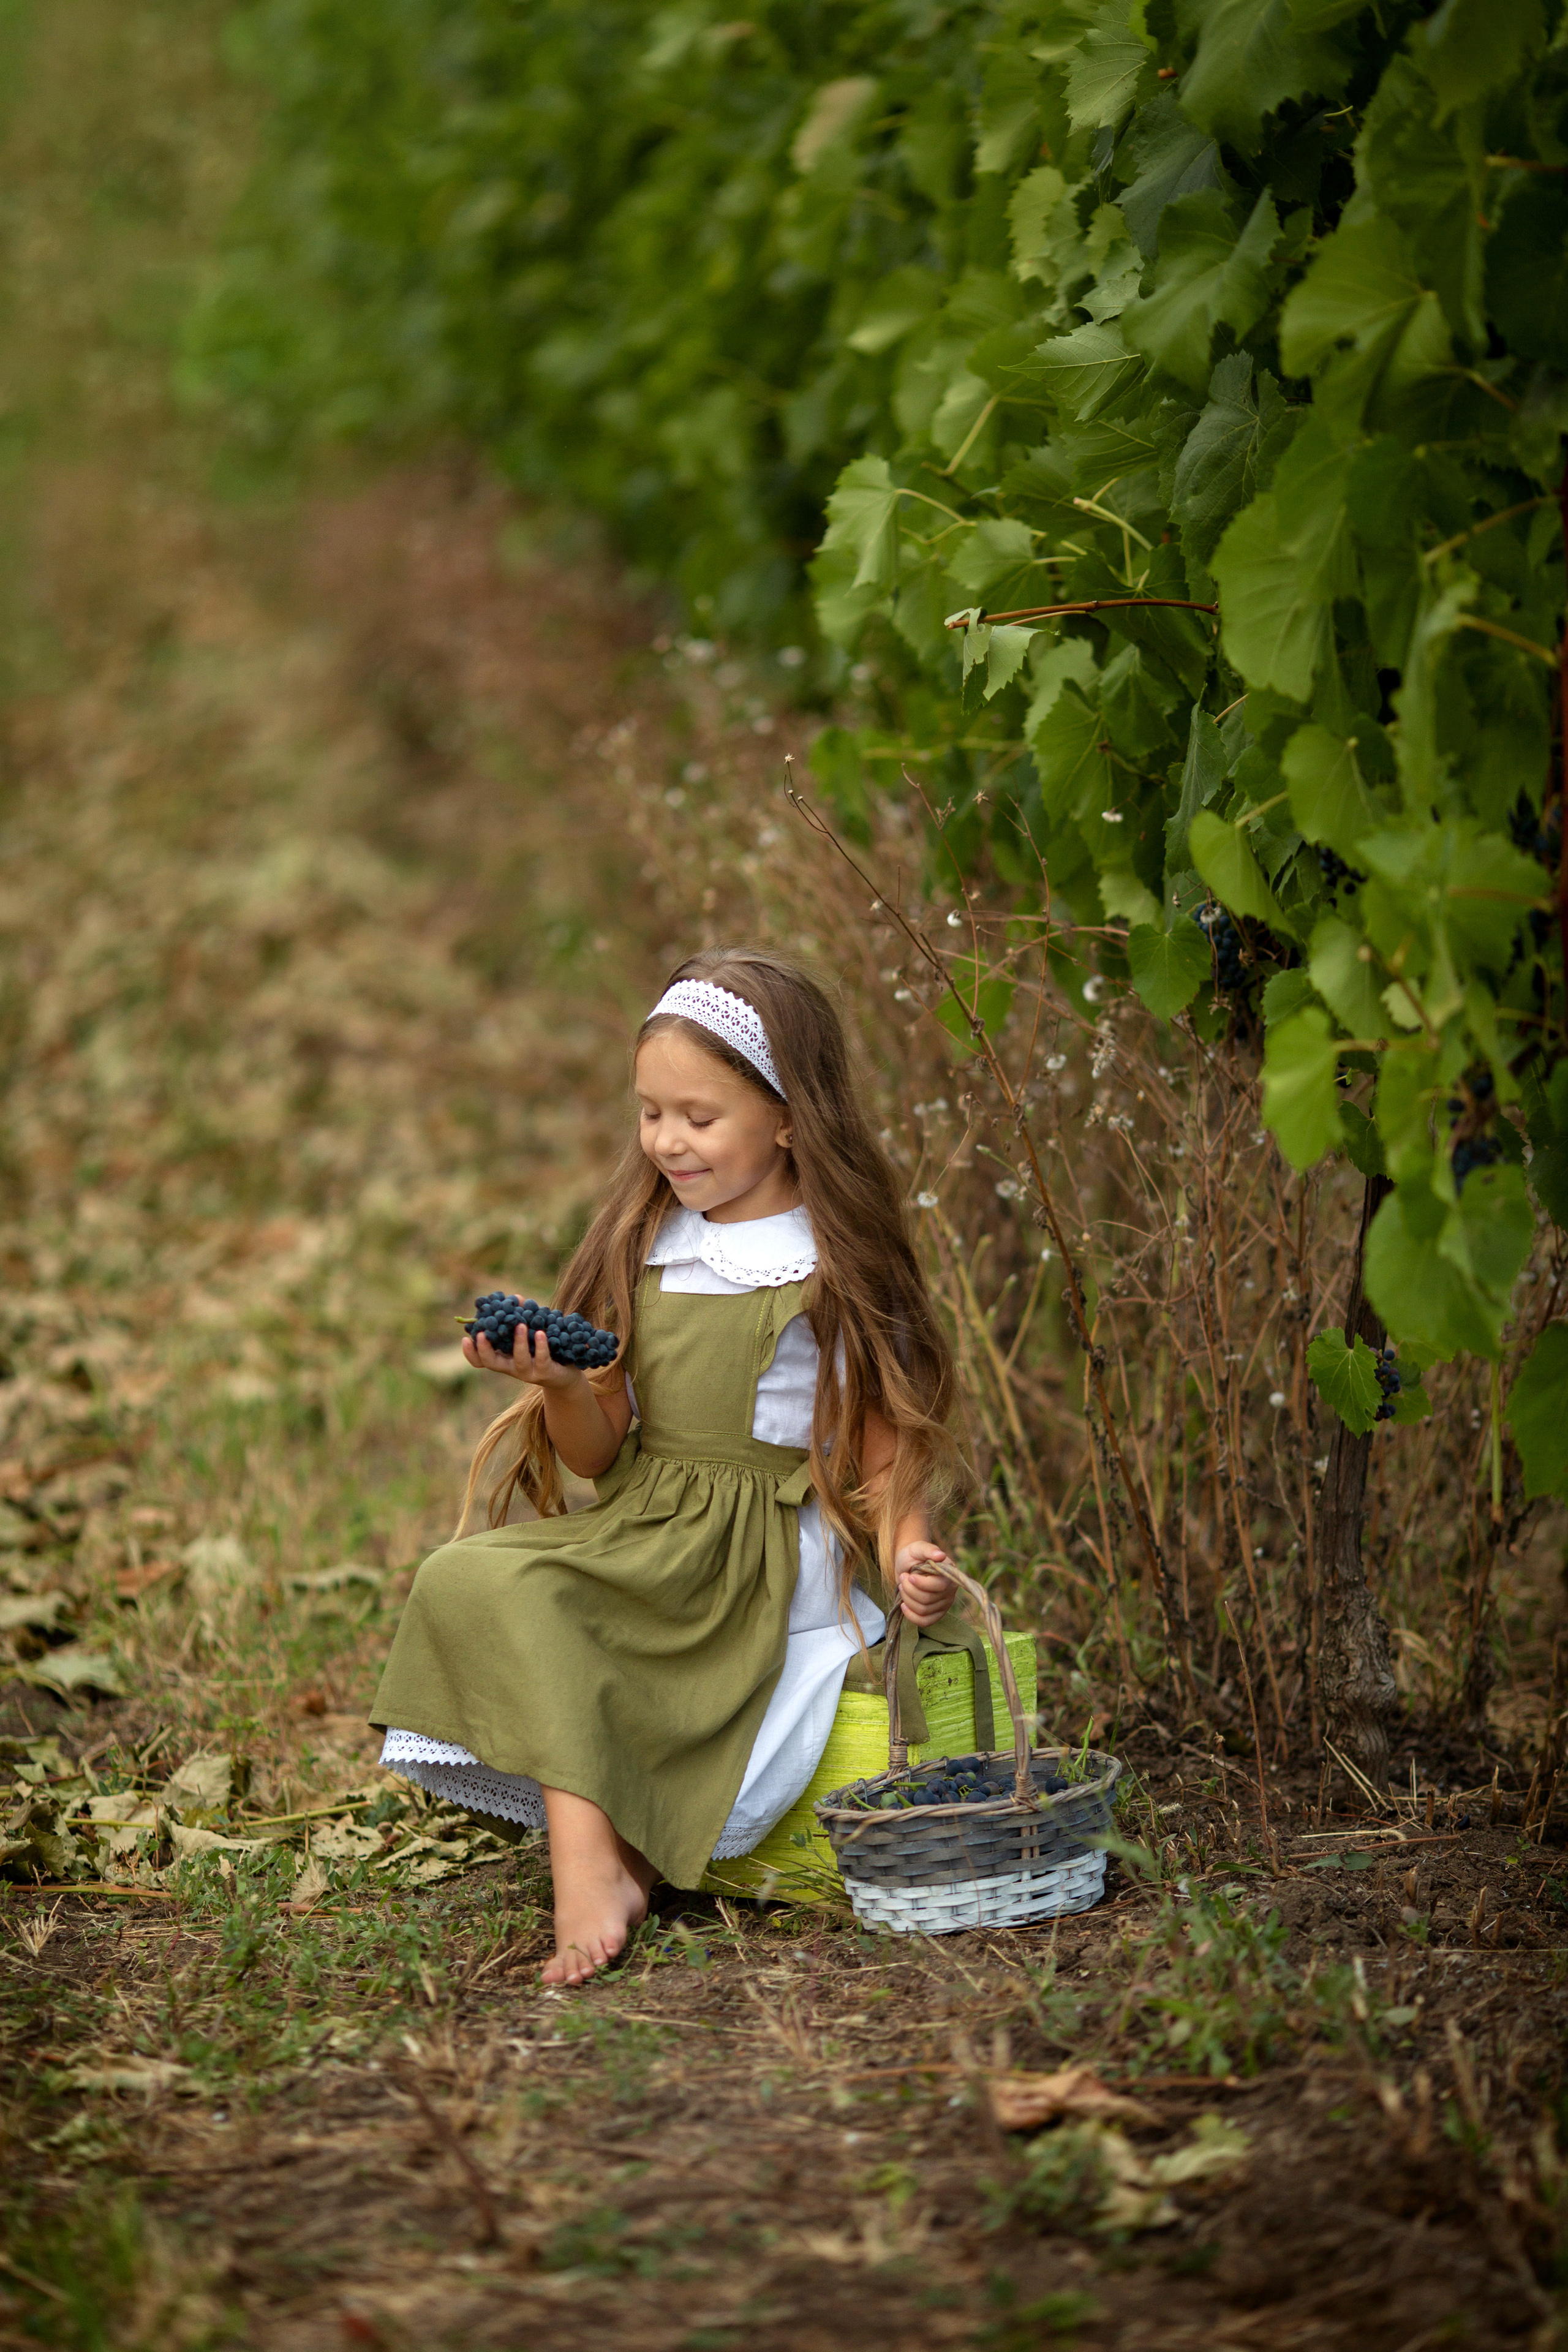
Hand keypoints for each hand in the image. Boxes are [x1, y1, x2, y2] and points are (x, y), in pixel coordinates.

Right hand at [462, 1323, 587, 1391]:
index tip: (465, 1339)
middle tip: (481, 1334)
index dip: (471, 1353)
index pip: (481, 1361)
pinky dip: (541, 1346)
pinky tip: (540, 1333)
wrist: (565, 1374)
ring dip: (518, 1342)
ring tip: (519, 1324)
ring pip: (519, 1360)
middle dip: (484, 1350)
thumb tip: (516, 1298)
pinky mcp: (546, 1372)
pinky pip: (542, 1359)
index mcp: (504, 1358)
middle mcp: (513, 1367)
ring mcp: (529, 1372)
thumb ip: (521, 1317)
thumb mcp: (530, 1334)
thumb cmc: (544, 1351)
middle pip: (492, 1363)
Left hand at [894, 1540, 956, 1627]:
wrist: (908, 1565)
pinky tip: (903, 1605)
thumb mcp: (918, 1548)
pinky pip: (925, 1622)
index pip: (939, 1586)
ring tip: (902, 1587)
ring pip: (923, 1610)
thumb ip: (928, 1549)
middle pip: (928, 1600)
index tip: (909, 1576)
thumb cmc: (914, 1555)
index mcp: (949, 1573)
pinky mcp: (937, 1613)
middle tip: (902, 1578)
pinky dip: (911, 1616)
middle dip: (909, 1590)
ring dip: (907, 1599)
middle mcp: (951, 1590)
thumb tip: (940, 1555)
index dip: (921, 1584)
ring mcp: (945, 1603)